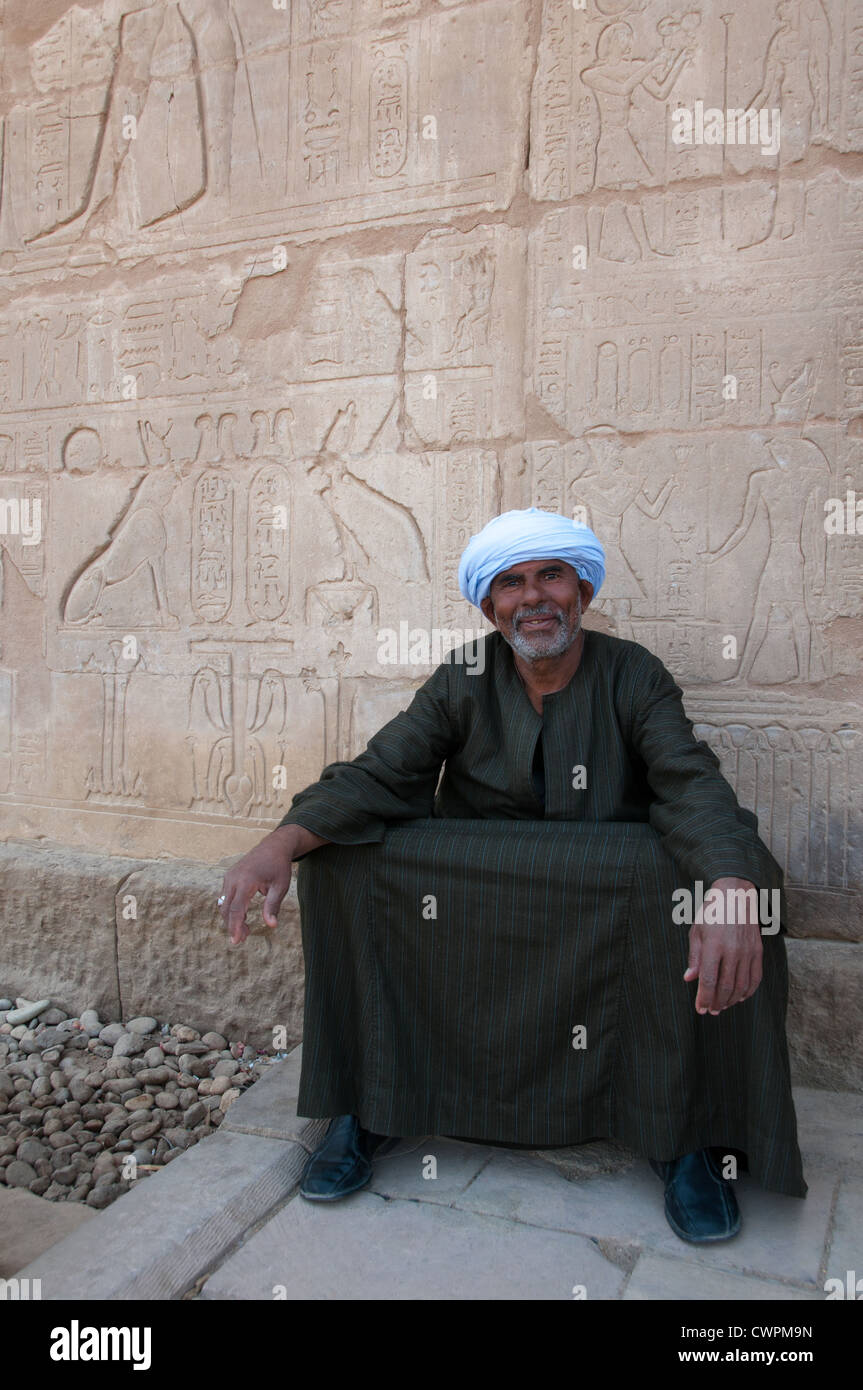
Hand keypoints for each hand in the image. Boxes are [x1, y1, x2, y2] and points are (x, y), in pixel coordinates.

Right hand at [218, 826, 298, 945]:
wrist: (273, 847)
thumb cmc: (279, 867)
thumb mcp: (280, 886)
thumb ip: (273, 906)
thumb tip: (271, 925)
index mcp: (246, 881)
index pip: (236, 909)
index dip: (235, 926)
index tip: (236, 941)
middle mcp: (233, 878)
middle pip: (226, 909)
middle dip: (233, 926)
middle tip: (244, 939)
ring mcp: (229, 877)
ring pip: (224, 904)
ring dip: (232, 918)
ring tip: (246, 930)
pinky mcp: (229, 877)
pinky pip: (226, 897)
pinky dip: (232, 909)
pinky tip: (244, 916)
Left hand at [684, 878, 762, 1014]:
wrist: (736, 895)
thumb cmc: (712, 913)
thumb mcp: (697, 931)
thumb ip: (694, 957)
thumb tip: (689, 979)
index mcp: (714, 944)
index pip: (708, 979)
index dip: (704, 997)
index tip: (700, 1009)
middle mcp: (733, 949)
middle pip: (725, 986)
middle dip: (717, 1002)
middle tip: (710, 1011)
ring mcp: (748, 951)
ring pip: (741, 985)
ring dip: (731, 999)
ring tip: (722, 1006)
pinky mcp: (758, 951)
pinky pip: (755, 977)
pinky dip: (748, 991)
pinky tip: (739, 997)